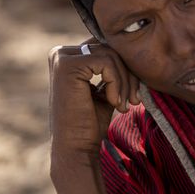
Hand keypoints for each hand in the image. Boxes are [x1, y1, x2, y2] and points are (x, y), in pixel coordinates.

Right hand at [47, 41, 141, 166]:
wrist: (76, 147)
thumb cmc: (90, 122)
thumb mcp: (103, 89)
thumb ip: (111, 69)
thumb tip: (134, 50)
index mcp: (67, 57)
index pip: (106, 47)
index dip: (125, 68)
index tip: (133, 94)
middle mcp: (60, 53)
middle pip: (110, 48)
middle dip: (128, 74)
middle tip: (134, 100)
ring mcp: (61, 57)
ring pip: (111, 55)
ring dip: (125, 82)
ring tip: (123, 104)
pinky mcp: (67, 65)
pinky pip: (107, 62)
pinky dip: (117, 83)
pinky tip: (113, 102)